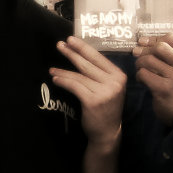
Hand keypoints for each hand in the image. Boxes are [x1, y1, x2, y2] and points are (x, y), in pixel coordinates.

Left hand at [51, 36, 126, 150]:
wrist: (107, 132)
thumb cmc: (106, 108)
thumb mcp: (110, 88)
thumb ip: (101, 74)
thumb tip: (82, 55)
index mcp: (119, 76)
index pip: (99, 58)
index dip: (83, 48)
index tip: (71, 39)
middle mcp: (114, 82)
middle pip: (88, 64)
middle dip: (72, 53)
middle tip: (60, 44)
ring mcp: (104, 91)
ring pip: (79, 76)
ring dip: (63, 71)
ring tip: (52, 69)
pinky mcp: (93, 101)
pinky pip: (74, 86)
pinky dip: (63, 81)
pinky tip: (56, 79)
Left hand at [133, 32, 172, 127]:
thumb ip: (170, 55)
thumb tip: (143, 41)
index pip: (171, 38)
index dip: (154, 38)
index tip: (143, 42)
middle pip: (159, 47)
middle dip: (145, 50)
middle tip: (137, 55)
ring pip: (148, 60)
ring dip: (139, 63)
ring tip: (141, 69)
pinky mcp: (163, 89)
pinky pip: (144, 74)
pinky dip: (139, 76)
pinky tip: (142, 80)